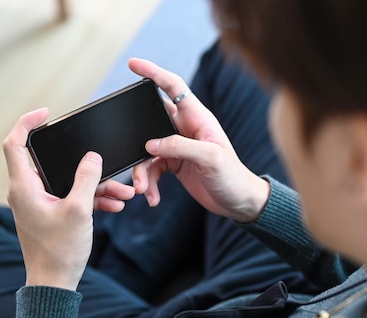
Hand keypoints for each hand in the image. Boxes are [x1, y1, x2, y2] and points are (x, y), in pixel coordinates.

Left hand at [3, 108, 134, 290]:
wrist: (54, 284)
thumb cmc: (59, 251)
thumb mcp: (79, 210)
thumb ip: (87, 179)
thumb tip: (93, 157)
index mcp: (24, 187)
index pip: (15, 144)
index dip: (27, 123)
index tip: (46, 113)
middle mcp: (28, 192)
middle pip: (54, 163)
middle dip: (85, 165)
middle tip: (103, 161)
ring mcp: (40, 203)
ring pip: (69, 182)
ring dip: (96, 186)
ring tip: (123, 193)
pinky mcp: (51, 214)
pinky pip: (72, 197)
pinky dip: (92, 199)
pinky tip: (115, 205)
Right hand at [129, 59, 269, 222]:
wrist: (239, 203)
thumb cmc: (233, 176)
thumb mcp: (210, 158)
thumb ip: (180, 146)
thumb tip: (150, 145)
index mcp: (198, 118)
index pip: (173, 87)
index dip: (153, 73)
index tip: (133, 64)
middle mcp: (186, 129)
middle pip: (151, 122)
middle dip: (136, 138)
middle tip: (127, 151)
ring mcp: (178, 147)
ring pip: (148, 151)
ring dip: (141, 171)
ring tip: (141, 188)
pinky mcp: (175, 165)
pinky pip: (153, 169)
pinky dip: (149, 183)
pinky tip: (151, 198)